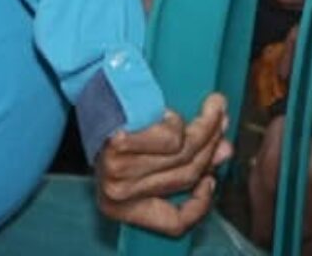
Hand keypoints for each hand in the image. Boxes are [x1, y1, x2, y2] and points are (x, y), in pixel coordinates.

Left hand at [96, 93, 233, 237]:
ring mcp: (118, 171)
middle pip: (186, 176)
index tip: (210, 180)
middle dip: (211, 146)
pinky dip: (178, 123)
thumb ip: (185, 158)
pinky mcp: (118, 146)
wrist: (88, 88)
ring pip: (182, 155)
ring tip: (215, 107)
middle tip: (222, 121)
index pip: (173, 223)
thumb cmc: (115, 122)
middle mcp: (120, 194)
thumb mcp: (143, 153)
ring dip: (206, 128)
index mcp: (123, 206)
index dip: (200, 206)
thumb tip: (223, 152)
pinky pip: (171, 138)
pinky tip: (175, 113)